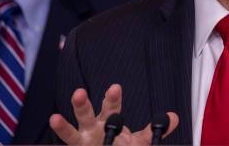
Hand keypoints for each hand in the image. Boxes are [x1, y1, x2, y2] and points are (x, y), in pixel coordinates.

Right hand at [49, 84, 178, 144]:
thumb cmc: (120, 145)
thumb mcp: (138, 140)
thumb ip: (153, 130)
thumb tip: (174, 117)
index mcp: (109, 119)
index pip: (112, 106)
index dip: (113, 98)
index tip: (115, 87)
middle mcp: (93, 126)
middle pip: (87, 113)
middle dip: (83, 104)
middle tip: (79, 92)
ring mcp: (83, 138)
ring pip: (72, 130)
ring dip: (64, 124)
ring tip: (54, 118)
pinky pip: (66, 142)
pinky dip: (61, 132)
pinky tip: (53, 124)